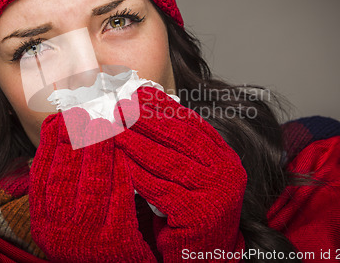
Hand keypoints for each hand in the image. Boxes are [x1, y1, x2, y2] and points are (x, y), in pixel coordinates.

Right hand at [29, 107, 156, 261]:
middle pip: (64, 175)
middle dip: (74, 139)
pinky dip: (122, 172)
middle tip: (84, 112)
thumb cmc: (87, 238)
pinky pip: (119, 198)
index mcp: (42, 221)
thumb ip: (59, 184)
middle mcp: (58, 230)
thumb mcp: (63, 215)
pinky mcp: (116, 240)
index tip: (59, 117)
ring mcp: (87, 236)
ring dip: (98, 151)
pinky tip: (126, 152)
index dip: (50, 143)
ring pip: (92, 184)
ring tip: (105, 124)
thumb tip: (61, 137)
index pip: (41, 174)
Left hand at [114, 87, 246, 261]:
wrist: (206, 256)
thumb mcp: (192, 174)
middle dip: (146, 118)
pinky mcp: (199, 214)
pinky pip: (160, 188)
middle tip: (120, 104)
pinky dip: (138, 172)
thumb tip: (148, 110)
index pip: (191, 123)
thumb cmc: (191, 210)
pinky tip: (120, 159)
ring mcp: (216, 192)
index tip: (137, 92)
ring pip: (169, 160)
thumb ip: (178, 148)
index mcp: (224, 156)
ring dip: (137, 142)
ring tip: (113, 127)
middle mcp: (226, 171)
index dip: (163, 106)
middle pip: (180, 136)